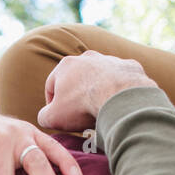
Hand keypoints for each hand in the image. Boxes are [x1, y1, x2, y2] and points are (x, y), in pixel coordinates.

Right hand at [37, 51, 157, 131]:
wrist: (118, 97)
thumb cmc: (82, 105)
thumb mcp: (53, 117)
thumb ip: (44, 116)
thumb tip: (46, 116)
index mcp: (66, 65)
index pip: (52, 85)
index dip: (51, 103)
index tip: (57, 117)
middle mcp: (87, 57)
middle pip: (77, 79)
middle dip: (77, 95)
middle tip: (79, 114)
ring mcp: (110, 60)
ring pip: (101, 77)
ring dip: (98, 91)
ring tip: (100, 109)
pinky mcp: (129, 66)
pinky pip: (122, 80)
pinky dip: (119, 91)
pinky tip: (119, 103)